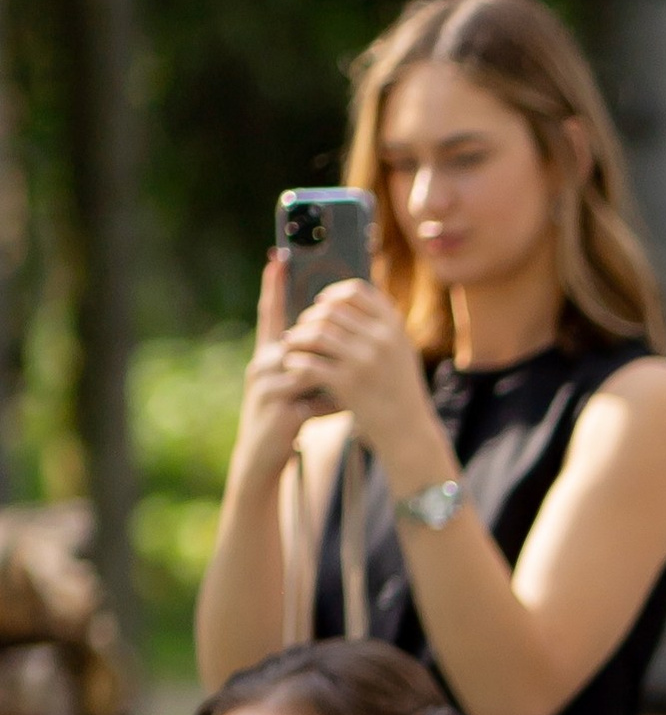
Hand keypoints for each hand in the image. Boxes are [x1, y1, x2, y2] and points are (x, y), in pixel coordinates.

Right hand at [232, 255, 332, 478]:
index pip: (270, 313)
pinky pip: (314, 395)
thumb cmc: (287, 418)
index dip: (273, 286)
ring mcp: (266, 385)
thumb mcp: (300, 387)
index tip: (278, 257)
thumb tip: (346, 345)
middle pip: (301, 340)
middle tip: (354, 358)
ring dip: (335, 379)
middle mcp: (261, 364)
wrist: (263, 457)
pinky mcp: (278, 407)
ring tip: (352, 391)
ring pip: (311, 367)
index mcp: (267, 354)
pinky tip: (342, 410)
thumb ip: (316, 363)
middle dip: (329, 350)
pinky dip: (332, 402)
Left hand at [275, 279, 449, 488]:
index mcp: (394, 328)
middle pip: (331, 311)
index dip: (333, 294)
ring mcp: (364, 361)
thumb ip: (381, 327)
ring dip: (298, 338)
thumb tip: (348, 301)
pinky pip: (310, 363)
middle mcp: (381, 340)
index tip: (321, 304)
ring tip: (290, 345)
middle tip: (300, 329)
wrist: (409, 433)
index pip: (356, 291)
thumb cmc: (400, 392)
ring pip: (317, 333)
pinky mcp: (347, 384)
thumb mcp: (401, 352)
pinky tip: (293, 366)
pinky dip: (296, 362)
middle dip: (309, 318)